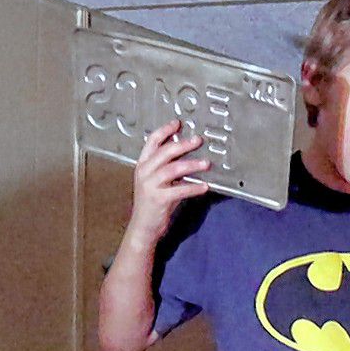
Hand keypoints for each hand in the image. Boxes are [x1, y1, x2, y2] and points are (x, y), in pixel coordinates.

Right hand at [126, 121, 210, 237]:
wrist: (143, 227)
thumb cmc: (153, 203)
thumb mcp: (155, 180)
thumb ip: (166, 166)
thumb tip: (183, 150)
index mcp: (143, 164)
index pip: (151, 141)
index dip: (165, 130)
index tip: (178, 124)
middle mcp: (144, 172)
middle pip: (165, 152)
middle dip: (184, 144)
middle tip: (199, 140)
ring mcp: (150, 185)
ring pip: (173, 169)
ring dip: (192, 165)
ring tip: (206, 163)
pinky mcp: (159, 199)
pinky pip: (180, 190)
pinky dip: (194, 187)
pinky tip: (205, 186)